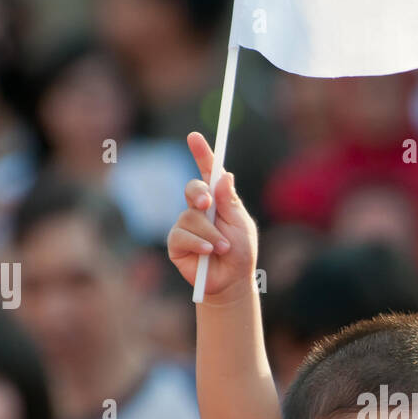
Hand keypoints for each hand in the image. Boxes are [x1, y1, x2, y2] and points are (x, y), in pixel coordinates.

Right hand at [167, 131, 258, 298]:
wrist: (231, 282)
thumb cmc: (240, 253)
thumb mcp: (241, 225)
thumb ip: (231, 203)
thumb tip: (225, 175)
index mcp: (218, 200)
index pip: (208, 172)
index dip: (202, 154)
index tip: (195, 136)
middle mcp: (199, 209)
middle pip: (192, 189)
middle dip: (199, 193)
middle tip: (207, 203)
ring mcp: (186, 225)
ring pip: (189, 216)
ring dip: (209, 232)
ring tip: (222, 247)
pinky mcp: (176, 243)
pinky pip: (181, 235)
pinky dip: (197, 242)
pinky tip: (207, 251)